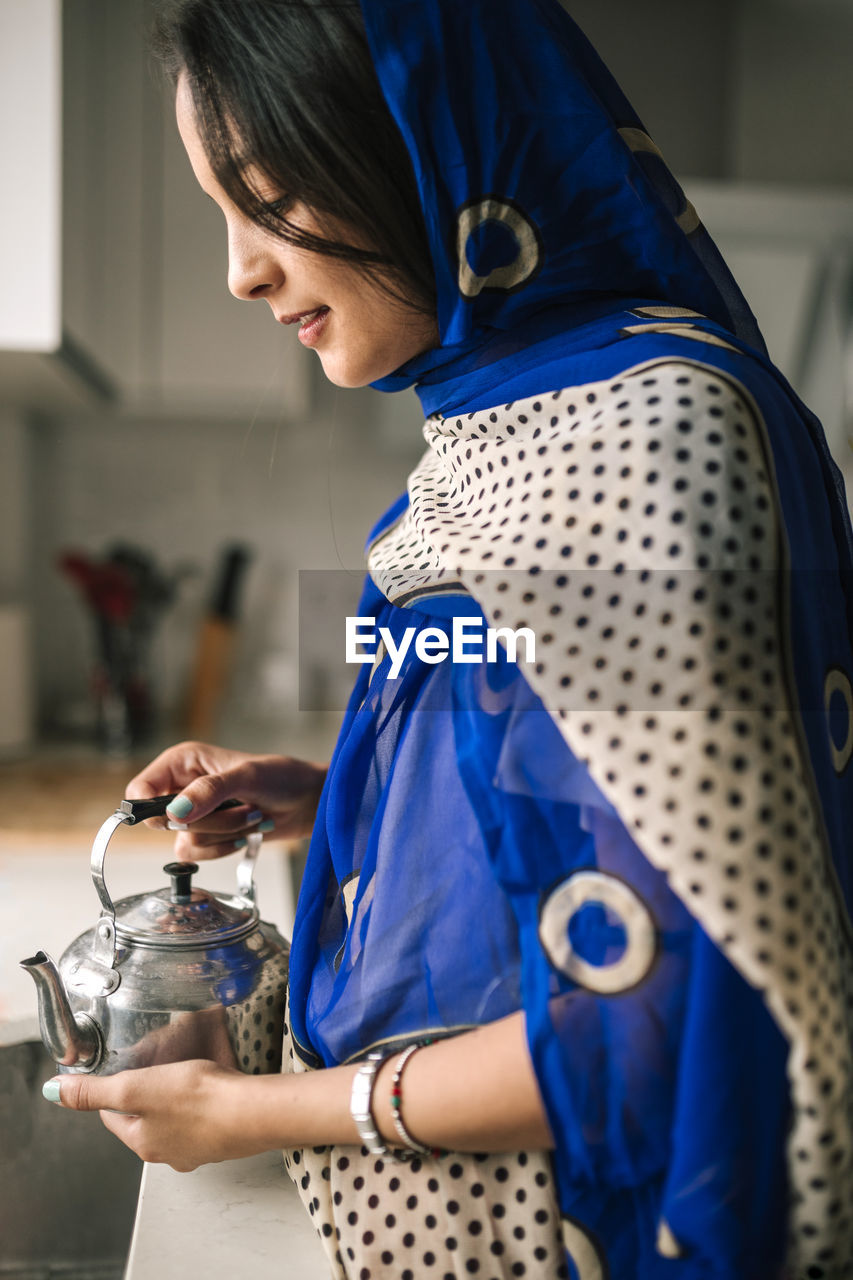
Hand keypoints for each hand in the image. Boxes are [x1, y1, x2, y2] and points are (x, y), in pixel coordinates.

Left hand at [45, 1061, 260, 1170]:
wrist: (250, 1112)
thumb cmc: (195, 1100)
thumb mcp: (135, 1088)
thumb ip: (94, 1091)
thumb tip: (53, 1092)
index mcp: (142, 1142)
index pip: (112, 1116)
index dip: (111, 1090)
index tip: (118, 1070)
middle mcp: (167, 1153)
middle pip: (143, 1120)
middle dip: (145, 1094)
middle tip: (153, 1067)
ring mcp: (197, 1149)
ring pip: (173, 1121)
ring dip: (173, 1099)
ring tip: (182, 1073)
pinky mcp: (222, 1139)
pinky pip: (202, 1120)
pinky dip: (200, 1104)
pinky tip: (210, 1088)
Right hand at [125, 741, 327, 859]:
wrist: (307, 803)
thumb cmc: (282, 778)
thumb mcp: (246, 777)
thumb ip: (210, 791)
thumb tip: (174, 814)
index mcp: (182, 762)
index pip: (140, 789)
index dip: (150, 808)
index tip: (175, 818)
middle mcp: (181, 787)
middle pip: (162, 821)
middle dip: (206, 821)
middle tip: (239, 806)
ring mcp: (192, 814)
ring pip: (184, 840)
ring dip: (223, 833)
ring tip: (251, 814)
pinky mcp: (205, 835)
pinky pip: (195, 855)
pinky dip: (223, 848)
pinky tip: (246, 833)